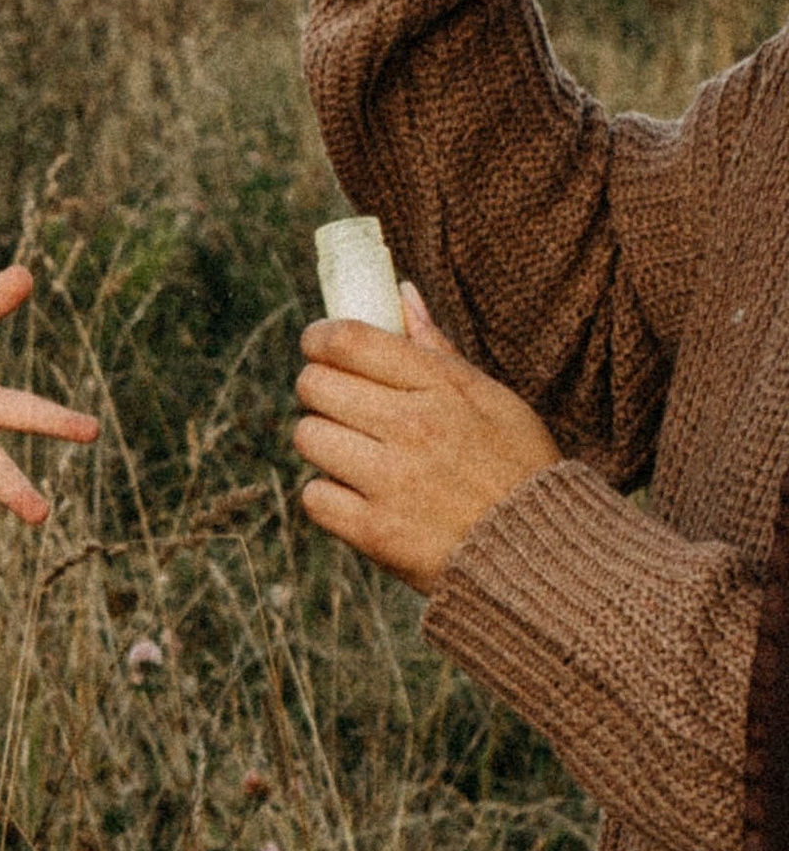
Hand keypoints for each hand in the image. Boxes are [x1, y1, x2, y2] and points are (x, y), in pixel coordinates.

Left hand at [292, 285, 558, 589]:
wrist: (541, 557)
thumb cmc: (518, 469)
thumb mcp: (494, 398)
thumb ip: (438, 349)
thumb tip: (401, 293)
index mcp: (442, 388)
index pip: (348, 340)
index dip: (319, 339)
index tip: (318, 347)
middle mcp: (413, 428)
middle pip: (315, 385)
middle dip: (319, 390)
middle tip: (338, 405)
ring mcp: (391, 481)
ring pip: (308, 437)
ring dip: (323, 443)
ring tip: (354, 454)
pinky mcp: (374, 533)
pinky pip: (314, 496)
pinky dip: (329, 498)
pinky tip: (359, 498)